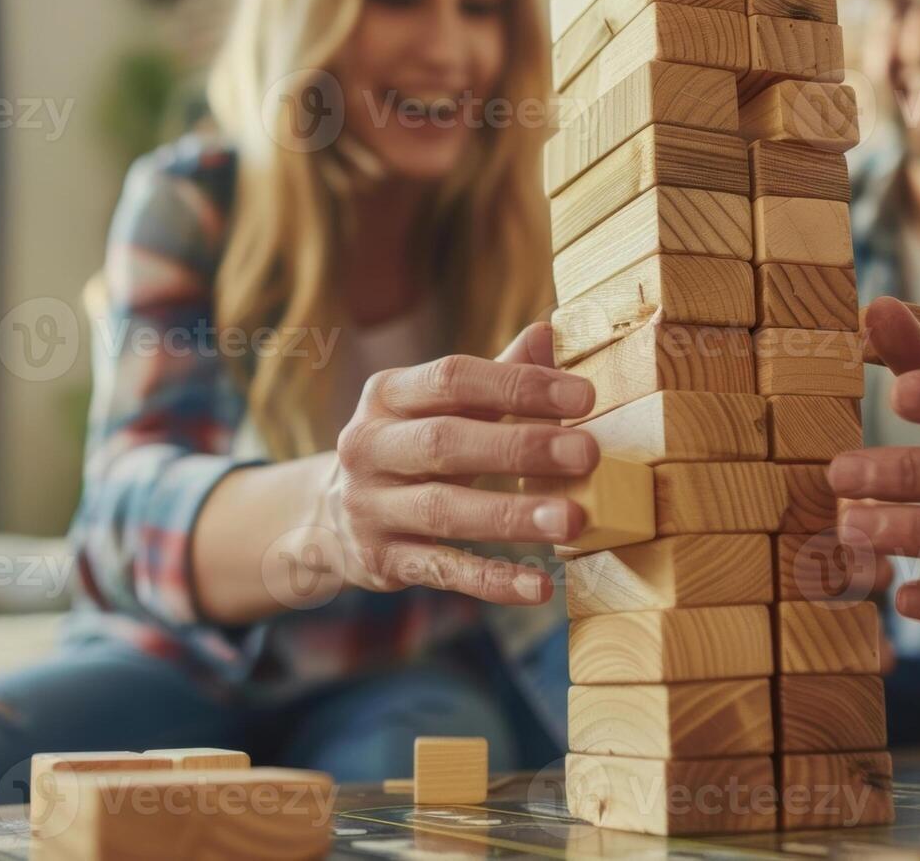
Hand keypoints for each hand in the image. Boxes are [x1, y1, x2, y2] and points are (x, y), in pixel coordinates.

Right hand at [324, 322, 598, 605]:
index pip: (453, 379)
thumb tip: (551, 332)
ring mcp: (370, 507)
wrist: (331, 516)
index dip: (518, 385)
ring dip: (513, 516)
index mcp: (387, 395)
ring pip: (445, 509)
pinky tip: (540, 587)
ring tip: (574, 520)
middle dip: (520, 447)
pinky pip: (443, 570)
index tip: (584, 397)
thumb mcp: (439, 405)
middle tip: (588, 454)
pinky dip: (492, 581)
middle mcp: (369, 446)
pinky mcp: (381, 560)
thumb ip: (496, 374)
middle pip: (445, 442)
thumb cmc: (411, 447)